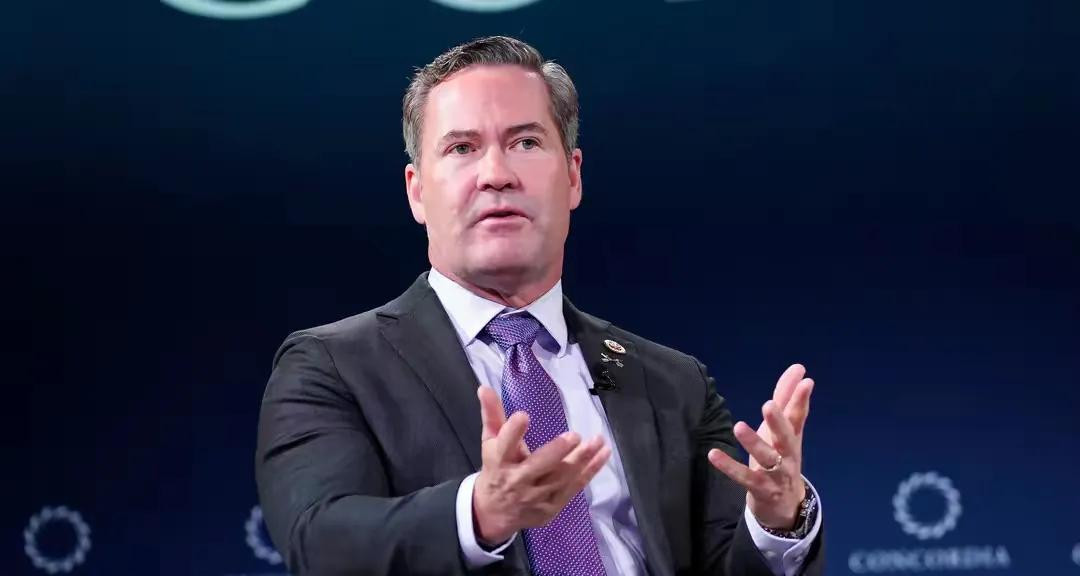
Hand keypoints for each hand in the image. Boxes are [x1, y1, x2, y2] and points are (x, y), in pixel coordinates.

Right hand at [471, 386, 610, 545]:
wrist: (493, 514)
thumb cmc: (495, 470)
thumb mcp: (490, 443)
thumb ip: (492, 415)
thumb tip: (484, 387)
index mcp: (498, 462)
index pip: (504, 445)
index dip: (513, 431)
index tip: (523, 415)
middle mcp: (517, 480)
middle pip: (537, 466)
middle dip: (556, 452)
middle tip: (574, 436)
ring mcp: (535, 497)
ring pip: (561, 477)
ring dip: (582, 459)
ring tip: (598, 440)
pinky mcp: (551, 507)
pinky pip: (574, 488)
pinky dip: (590, 471)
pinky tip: (603, 454)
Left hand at [707, 363, 814, 529]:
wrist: (786, 507)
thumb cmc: (782, 459)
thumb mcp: (786, 431)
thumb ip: (789, 401)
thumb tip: (800, 370)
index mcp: (792, 439)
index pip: (799, 416)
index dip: (801, 399)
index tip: (806, 381)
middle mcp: (788, 456)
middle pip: (787, 438)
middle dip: (778, 422)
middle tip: (769, 405)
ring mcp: (776, 474)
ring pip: (767, 458)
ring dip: (754, 442)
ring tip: (739, 426)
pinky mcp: (760, 489)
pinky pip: (744, 477)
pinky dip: (729, 466)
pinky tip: (713, 453)